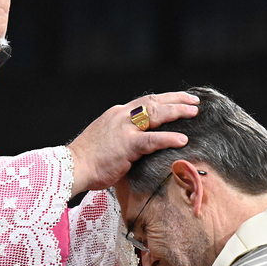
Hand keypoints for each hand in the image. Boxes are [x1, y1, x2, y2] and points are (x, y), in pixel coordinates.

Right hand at [67, 92, 198, 194]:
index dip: (164, 99)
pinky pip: (153, 139)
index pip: (145, 101)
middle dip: (176, 100)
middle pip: (154, 102)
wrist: (72, 166)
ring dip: (178, 111)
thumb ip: (123, 137)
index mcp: (117, 114)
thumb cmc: (87, 159)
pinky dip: (169, 138)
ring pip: (156, 114)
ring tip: (194, 112)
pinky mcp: (127, 145)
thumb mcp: (106, 140)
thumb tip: (139, 144)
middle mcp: (121, 116)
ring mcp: (124, 129)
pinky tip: (182, 139)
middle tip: (194, 101)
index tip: (179, 98)